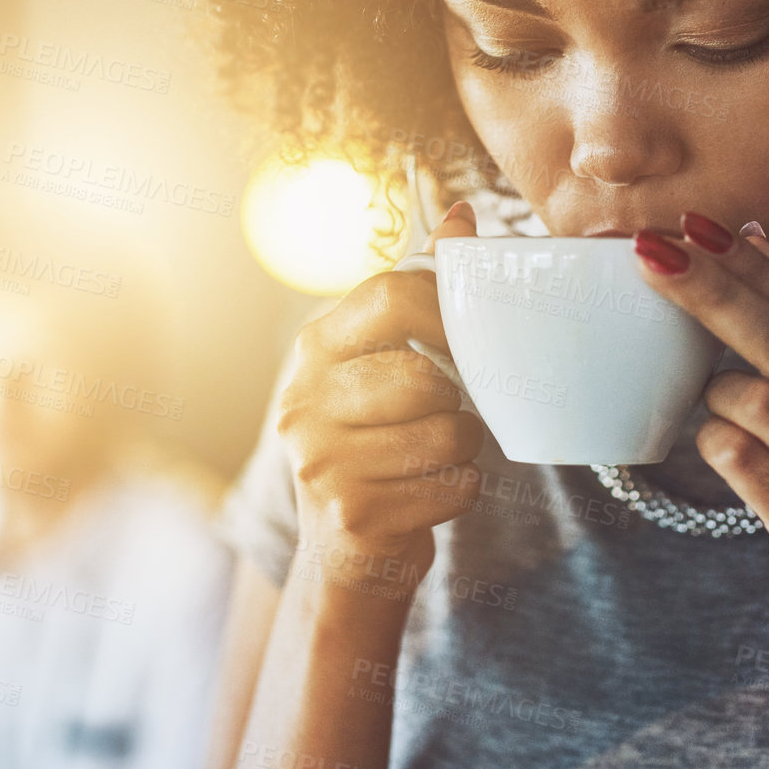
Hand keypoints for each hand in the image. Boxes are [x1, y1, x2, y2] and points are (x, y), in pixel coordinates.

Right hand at [277, 200, 485, 587]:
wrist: (346, 553)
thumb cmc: (377, 441)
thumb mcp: (383, 362)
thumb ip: (421, 291)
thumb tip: (463, 215)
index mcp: (316, 346)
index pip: (392, 293)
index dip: (446, 309)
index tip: (465, 338)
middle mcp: (304, 399)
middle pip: (426, 375)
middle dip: (455, 401)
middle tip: (442, 415)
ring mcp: (320, 461)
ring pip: (447, 435)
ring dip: (463, 449)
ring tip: (436, 454)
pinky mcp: (352, 515)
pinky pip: (454, 488)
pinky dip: (462, 493)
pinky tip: (430, 495)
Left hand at [633, 213, 768, 706]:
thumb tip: (751, 240)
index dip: (751, 268)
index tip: (692, 228)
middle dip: (710, 293)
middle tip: (649, 253)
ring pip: (754, 403)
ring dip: (717, 396)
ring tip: (726, 412)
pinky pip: (739, 461)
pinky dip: (715, 442)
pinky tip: (725, 448)